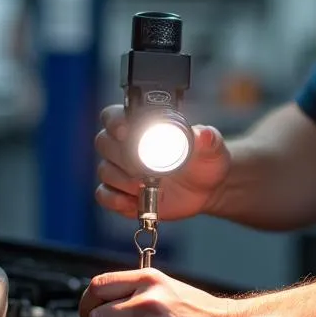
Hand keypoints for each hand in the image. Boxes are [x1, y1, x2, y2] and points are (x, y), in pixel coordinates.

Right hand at [94, 104, 231, 220]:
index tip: (125, 130)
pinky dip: (116, 200)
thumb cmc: (205, 160)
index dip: (114, 121)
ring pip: (105, 170)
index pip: (113, 116)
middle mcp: (126, 146)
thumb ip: (208, 139)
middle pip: (104, 143)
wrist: (207, 189)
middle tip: (144, 166)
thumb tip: (204, 134)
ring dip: (123, 179)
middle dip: (121, 155)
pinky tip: (135, 200)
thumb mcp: (211, 148)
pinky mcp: (121, 194)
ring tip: (147, 185)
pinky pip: (104, 196)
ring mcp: (121, 171)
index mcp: (142, 126)